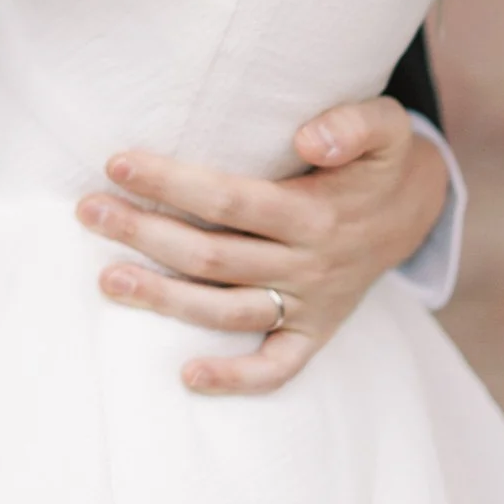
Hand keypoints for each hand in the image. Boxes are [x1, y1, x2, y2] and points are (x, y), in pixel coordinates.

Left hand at [76, 96, 447, 395]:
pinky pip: (277, 368)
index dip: (173, 183)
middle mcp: (310, 264)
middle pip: (213, 256)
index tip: (118, 163)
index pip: (230, 200)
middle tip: (89, 211)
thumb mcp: (385, 125)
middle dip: (145, 233)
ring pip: (227, 311)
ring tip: (106, 279)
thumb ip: (353, 123)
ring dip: (164, 299)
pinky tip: (187, 377)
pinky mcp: (314, 332)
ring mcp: (311, 304)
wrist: (414, 209)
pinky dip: (236, 380)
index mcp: (317, 213)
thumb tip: (309, 137)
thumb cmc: (378, 158)